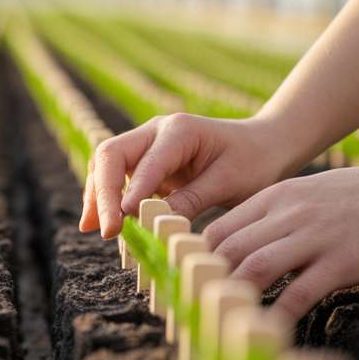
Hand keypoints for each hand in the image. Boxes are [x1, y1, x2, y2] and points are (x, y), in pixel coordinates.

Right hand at [79, 113, 301, 238]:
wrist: (265, 147)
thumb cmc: (253, 161)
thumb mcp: (228, 182)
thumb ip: (191, 200)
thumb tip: (154, 224)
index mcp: (179, 130)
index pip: (144, 161)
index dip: (130, 192)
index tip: (122, 221)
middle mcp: (155, 131)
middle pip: (111, 155)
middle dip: (102, 192)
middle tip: (106, 230)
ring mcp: (147, 146)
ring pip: (106, 165)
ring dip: (97, 196)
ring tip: (93, 228)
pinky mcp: (146, 164)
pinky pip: (117, 178)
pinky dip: (107, 199)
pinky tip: (101, 224)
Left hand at [202, 157, 358, 318]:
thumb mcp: (310, 192)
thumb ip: (275, 214)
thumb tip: (238, 244)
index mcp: (278, 195)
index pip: (220, 227)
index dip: (195, 257)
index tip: (185, 281)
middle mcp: (290, 212)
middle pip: (229, 249)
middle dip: (204, 280)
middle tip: (192, 307)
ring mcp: (316, 236)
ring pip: (255, 267)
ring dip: (233, 295)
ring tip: (220, 318)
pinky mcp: (342, 261)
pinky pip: (299, 293)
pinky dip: (278, 314)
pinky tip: (268, 330)